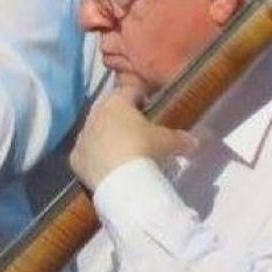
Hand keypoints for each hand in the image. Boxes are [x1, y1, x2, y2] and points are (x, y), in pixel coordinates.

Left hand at [69, 85, 198, 190]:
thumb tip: (196, 141)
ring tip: (121, 150)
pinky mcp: (75, 158)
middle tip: (135, 130)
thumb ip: (181, 138)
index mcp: (117, 102)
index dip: (141, 97)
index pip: (130, 91)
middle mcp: (95, 114)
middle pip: (108, 109)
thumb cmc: (144, 150)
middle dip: (120, 116)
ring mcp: (82, 136)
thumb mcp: (167, 142)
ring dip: (105, 136)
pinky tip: (106, 167)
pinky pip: (85, 153)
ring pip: (94, 130)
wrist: (119, 180)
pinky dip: (94, 157)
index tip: (149, 108)